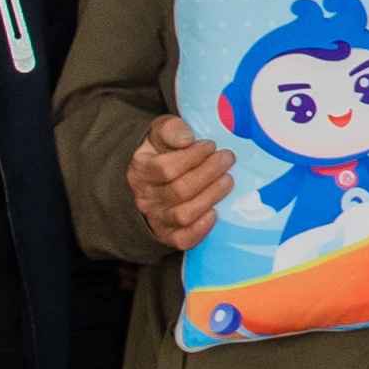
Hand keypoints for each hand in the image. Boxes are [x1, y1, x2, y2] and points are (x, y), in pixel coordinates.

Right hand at [127, 116, 232, 252]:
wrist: (150, 181)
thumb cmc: (161, 152)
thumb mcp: (160, 132)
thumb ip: (170, 129)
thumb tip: (187, 138)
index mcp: (140, 171)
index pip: (165, 169)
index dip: (193, 157)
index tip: (211, 145)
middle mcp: (144, 197)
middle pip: (179, 191)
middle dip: (209, 173)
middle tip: (227, 158)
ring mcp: (156, 218)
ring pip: (184, 215)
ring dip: (211, 197)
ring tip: (228, 180)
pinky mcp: (168, 235)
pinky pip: (183, 239)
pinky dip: (201, 229)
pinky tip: (215, 213)